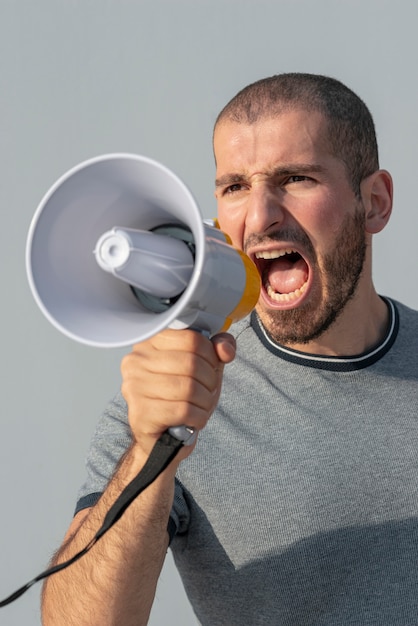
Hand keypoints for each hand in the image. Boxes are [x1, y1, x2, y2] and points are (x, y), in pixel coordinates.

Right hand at [121, 329, 235, 459]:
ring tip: (201, 406)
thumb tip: (226, 349)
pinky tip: (194, 419)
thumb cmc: (181, 398)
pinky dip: (198, 417)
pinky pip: (184, 410)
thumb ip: (217, 349)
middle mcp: (136, 362)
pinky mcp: (141, 414)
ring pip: (189, 388)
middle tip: (208, 390)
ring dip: (205, 400)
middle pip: (191, 363)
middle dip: (210, 380)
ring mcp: (134, 388)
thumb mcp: (203, 367)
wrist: (162, 438)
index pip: (191, 338)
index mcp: (149, 343)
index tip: (210, 367)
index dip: (210, 355)